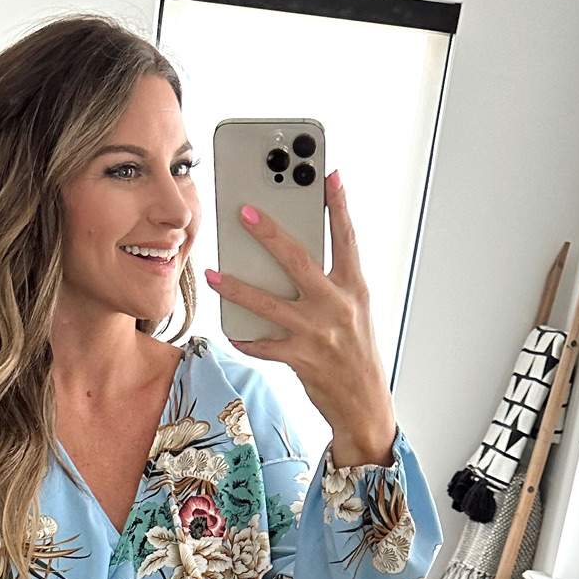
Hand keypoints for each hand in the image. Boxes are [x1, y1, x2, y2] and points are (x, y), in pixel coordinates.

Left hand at [206, 170, 395, 466]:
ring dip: (237, 286)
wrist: (364, 405)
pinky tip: (229, 327)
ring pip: (269, 303)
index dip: (338, 205)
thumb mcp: (354, 312)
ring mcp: (318, 333)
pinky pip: (263, 343)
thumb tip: (294, 260)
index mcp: (355, 289)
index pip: (347, 239)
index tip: (328, 173)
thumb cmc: (355, 355)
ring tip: (215, 272)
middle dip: (270, 233)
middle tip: (245, 210)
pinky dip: (245, 336)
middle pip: (299, 260)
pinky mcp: (301, 359)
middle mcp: (337, 306)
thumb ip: (331, 284)